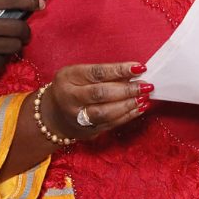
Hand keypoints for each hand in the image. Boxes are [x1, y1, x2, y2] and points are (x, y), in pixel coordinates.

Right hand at [0, 0, 42, 85]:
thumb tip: (11, 4)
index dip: (30, 0)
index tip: (40, 3)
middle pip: (20, 27)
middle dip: (25, 31)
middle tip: (22, 33)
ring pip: (15, 45)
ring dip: (14, 45)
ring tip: (4, 45)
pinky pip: (2, 61)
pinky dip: (0, 59)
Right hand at [37, 62, 152, 141]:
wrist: (52, 115)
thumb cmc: (73, 87)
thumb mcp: (80, 74)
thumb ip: (103, 74)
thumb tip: (134, 72)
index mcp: (68, 78)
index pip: (96, 73)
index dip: (119, 70)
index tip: (140, 67)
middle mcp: (70, 98)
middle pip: (100, 94)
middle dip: (126, 90)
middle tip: (145, 86)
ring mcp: (77, 117)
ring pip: (105, 113)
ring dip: (128, 105)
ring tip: (144, 97)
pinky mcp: (87, 130)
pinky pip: (110, 124)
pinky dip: (127, 116)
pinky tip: (139, 108)